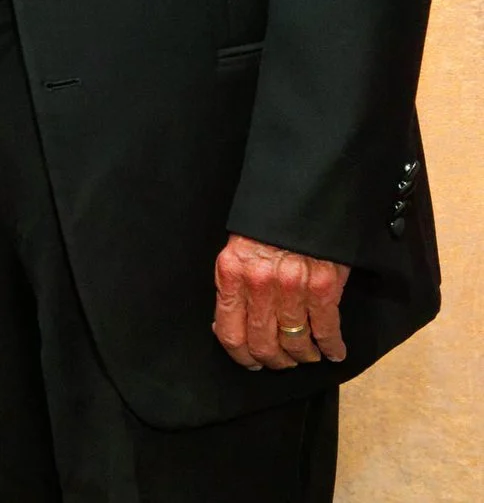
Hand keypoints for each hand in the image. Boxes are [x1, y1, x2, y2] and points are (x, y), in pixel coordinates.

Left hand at [213, 233, 348, 368]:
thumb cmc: (267, 228)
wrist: (301, 201)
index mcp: (231, 275)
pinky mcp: (323, 288)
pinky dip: (331, 348)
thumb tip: (231, 323)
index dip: (241, 356)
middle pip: (263, 344)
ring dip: (302, 356)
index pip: (229, 332)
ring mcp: (291, 288)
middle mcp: (259, 285)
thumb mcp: (238, 252)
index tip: (251, 362)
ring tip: (306, 356)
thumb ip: (234, 287)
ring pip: (295, 343)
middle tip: (281, 362)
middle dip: (274, 361)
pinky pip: (326, 331)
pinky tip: (333, 352)